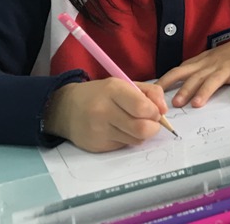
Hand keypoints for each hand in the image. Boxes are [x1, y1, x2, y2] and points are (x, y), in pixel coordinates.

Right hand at [43, 79, 167, 151]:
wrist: (66, 108)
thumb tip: (164, 110)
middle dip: (154, 127)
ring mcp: (99, 131)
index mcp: (113, 90)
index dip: (155, 112)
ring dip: (141, 134)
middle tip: (151, 122)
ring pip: (136, 140)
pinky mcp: (97, 146)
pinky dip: (128, 139)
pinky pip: (124, 146)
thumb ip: (150, 93)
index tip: (155, 111)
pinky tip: (119, 130)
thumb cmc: (101, 94)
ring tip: (133, 123)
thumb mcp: (125, 84)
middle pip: (142, 129)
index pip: (143, 108)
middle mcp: (104, 111)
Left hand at [156, 26, 229, 108]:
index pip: (178, 71)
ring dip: (205, 91)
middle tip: (174, 104)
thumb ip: (193, 71)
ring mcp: (228, 68)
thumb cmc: (228, 55)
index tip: (152, 94)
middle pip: (195, 77)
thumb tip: (172, 87)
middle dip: (184, 90)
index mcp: (201, 63)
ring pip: (214, 80)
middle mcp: (211, 65)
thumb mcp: (207, 60)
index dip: (165, 81)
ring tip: (198, 104)